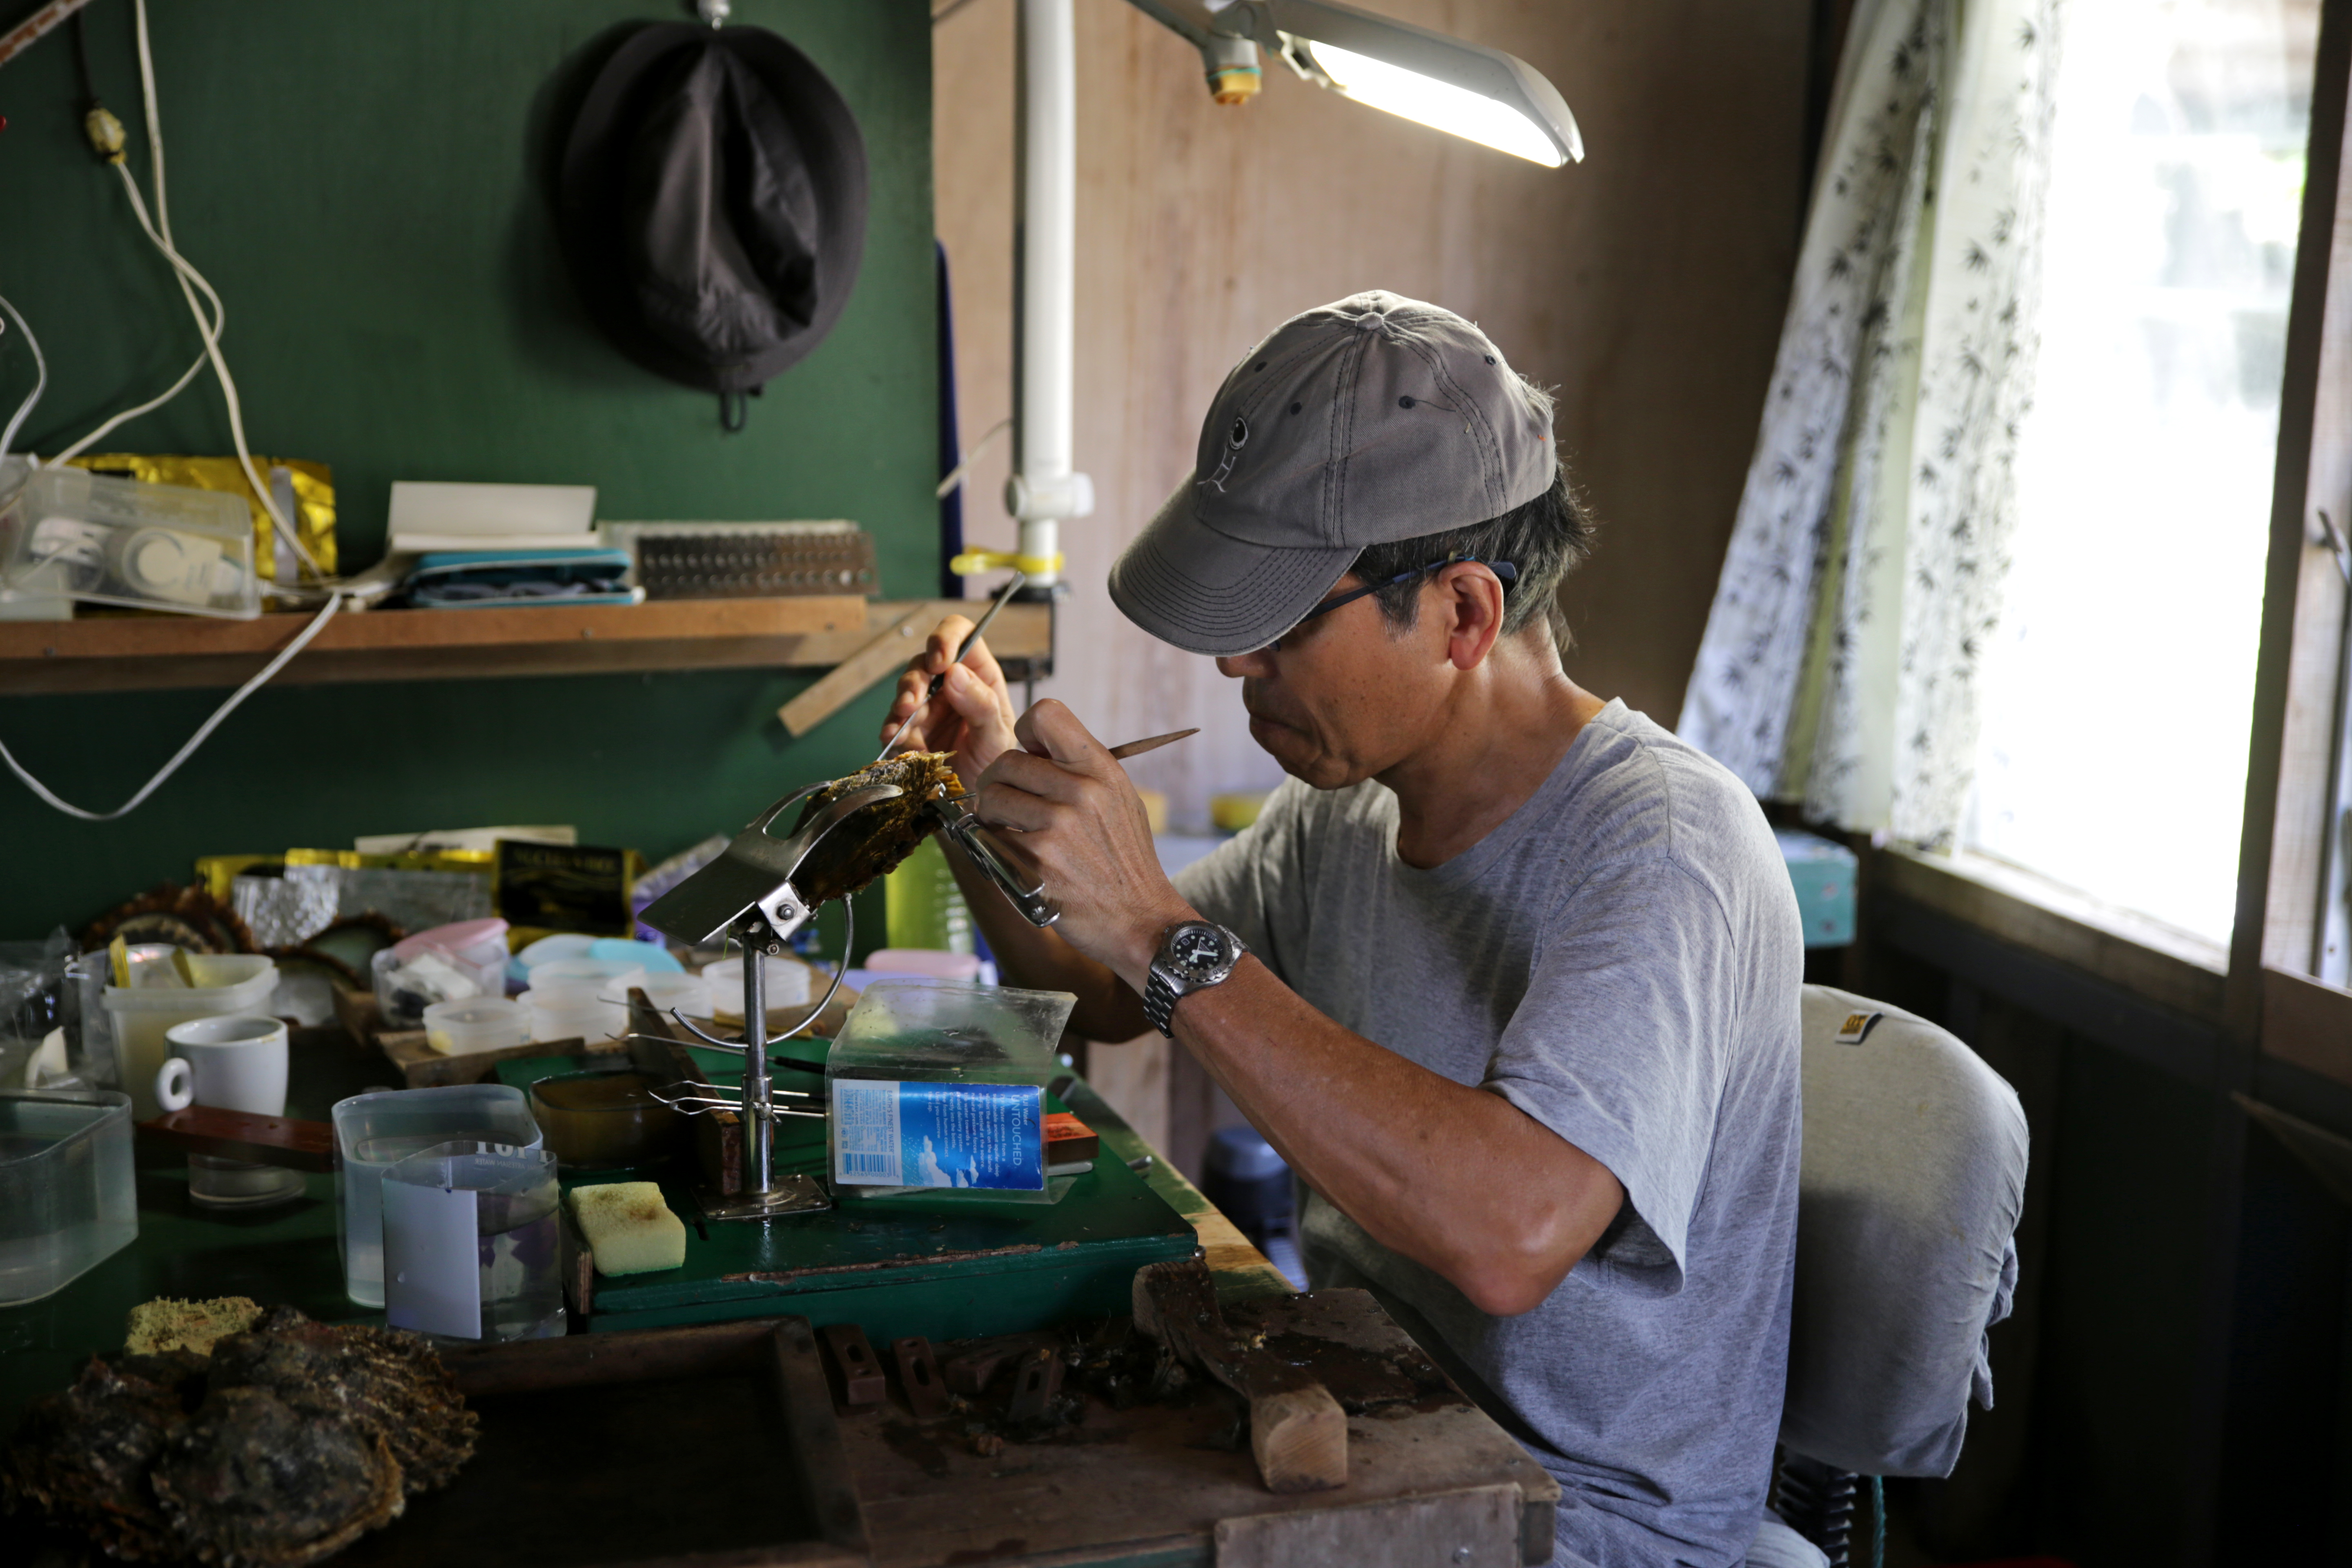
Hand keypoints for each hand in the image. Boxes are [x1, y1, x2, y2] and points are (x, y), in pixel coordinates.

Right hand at [879, 614, 1019, 788]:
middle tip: (912, 703)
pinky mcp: (909, 728)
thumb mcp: (997, 735)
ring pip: (906, 689)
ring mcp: (927, 705)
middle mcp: (950, 684)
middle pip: (924, 662)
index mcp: (978, 674)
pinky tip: (893, 738)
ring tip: (902, 723)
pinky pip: (895, 721)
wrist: (978, 796)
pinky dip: (891, 729)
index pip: (961, 635)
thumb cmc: (995, 760)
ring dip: (901, 704)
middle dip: (915, 680)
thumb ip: (981, 705)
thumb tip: (954, 673)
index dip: (945, 639)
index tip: (939, 662)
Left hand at [971, 700, 1191, 982]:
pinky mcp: (1035, 862)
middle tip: (1007, 801)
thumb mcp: (1119, 798)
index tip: (1029, 753)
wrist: (1140, 918)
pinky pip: (990, 838)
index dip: (1026, 731)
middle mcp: (1080, 791)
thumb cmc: (1125, 859)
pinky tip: (1016, 856)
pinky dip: (994, 846)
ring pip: (992, 799)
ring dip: (992, 815)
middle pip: (1007, 760)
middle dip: (999, 781)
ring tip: (1010, 829)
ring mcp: (1056, 827)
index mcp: (1101, 769)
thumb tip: (1031, 748)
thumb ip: (1080, 769)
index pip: (1046, 714)